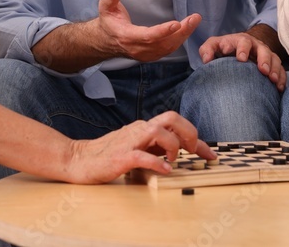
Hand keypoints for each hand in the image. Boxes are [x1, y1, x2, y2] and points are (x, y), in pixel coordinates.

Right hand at [65, 111, 214, 183]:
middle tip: (193, 151)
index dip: (197, 140)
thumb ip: (155, 146)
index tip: (210, 154)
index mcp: (144, 127)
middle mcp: (139, 129)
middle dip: (189, 133)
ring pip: (159, 131)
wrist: (78, 159)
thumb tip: (177, 151)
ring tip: (173, 160)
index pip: (176, 124)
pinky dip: (157, 162)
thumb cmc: (108, 155)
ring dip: (173, 146)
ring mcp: (130, 141)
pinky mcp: (120, 156)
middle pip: (171, 118)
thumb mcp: (137, 148)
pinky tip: (164, 170)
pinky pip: (142, 156)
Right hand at [97, 0, 200, 61]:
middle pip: (163, 43)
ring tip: (194, 21)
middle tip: (194, 18)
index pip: (148, 36)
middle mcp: (138, 49)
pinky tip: (187, 29)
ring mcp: (145, 55)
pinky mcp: (151, 56)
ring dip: (183, 35)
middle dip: (181, 32)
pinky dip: (179, 40)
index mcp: (127, 37)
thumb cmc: (108, 22)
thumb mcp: (105, 8)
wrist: (106, 41)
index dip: (163, 31)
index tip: (177, 23)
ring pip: (168, 48)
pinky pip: (168, 50)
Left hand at [198, 31, 286, 90]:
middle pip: (263, 49)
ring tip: (273, 80)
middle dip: (263, 59)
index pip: (243, 41)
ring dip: (275, 69)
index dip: (242, 49)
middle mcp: (256, 46)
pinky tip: (279, 88)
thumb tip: (206, 59)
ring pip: (274, 59)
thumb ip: (207, 50)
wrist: (239, 49)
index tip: (240, 59)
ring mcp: (266, 54)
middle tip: (263, 70)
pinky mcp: (272, 65)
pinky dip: (282, 78)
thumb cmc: (224, 48)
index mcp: (240, 41)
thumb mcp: (213, 46)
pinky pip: (281, 70)